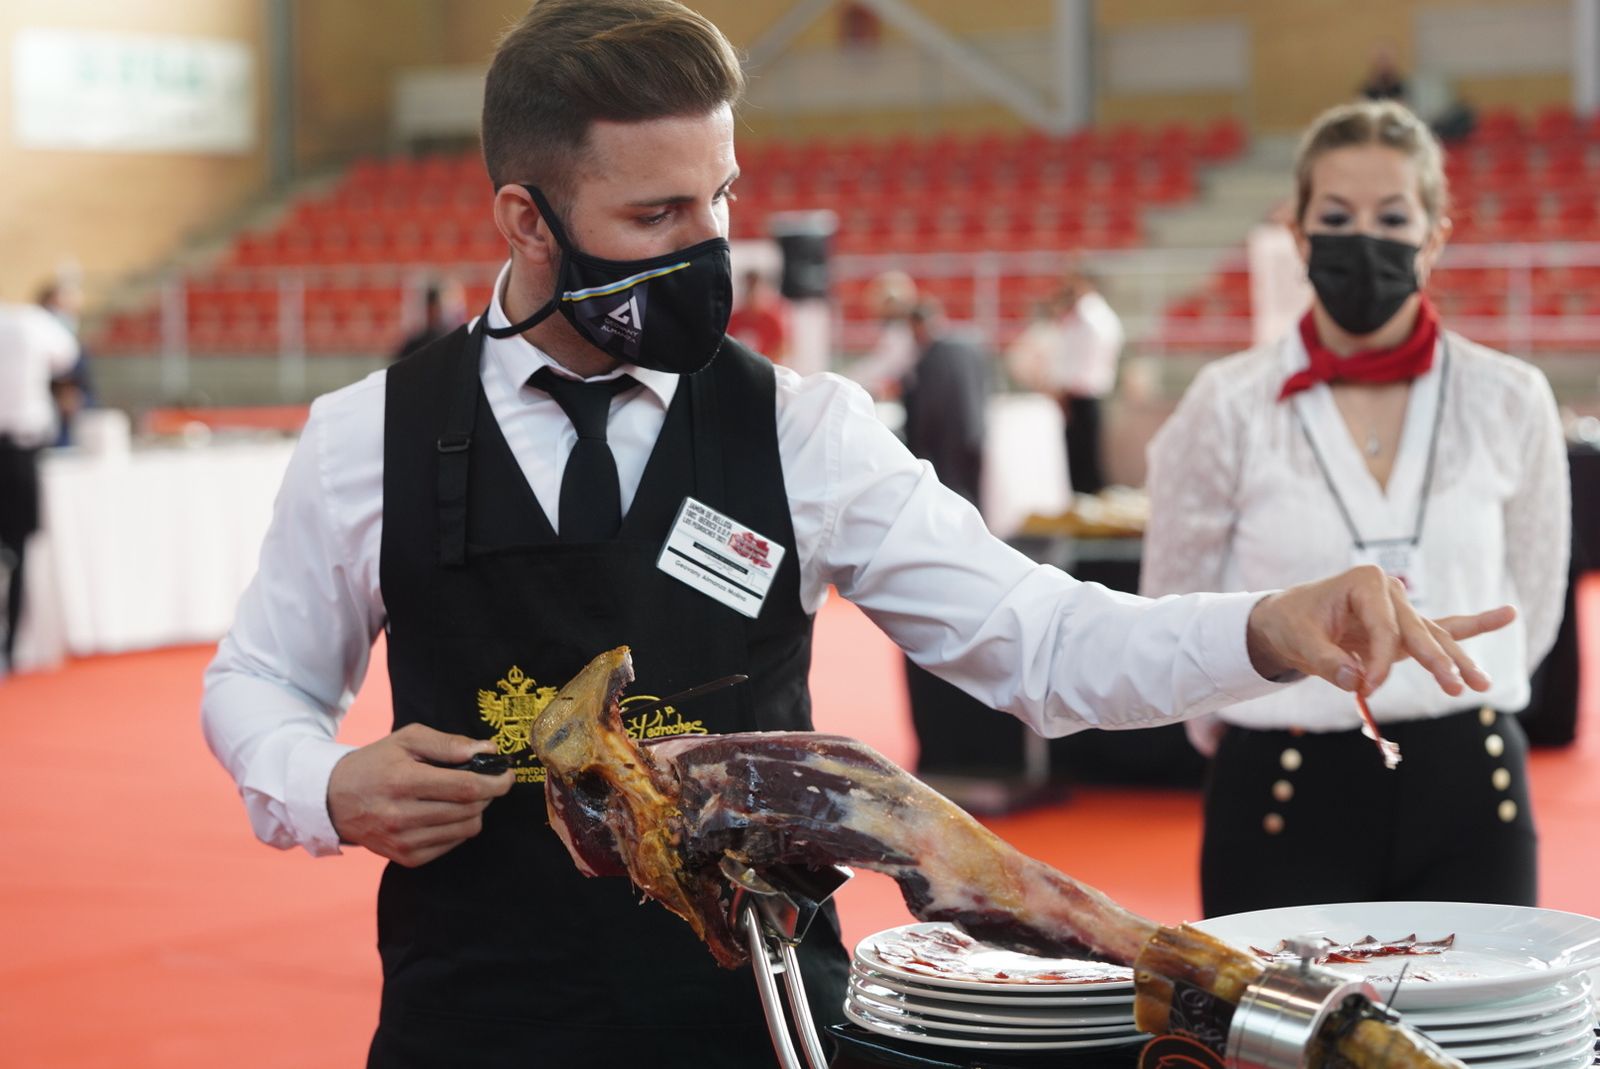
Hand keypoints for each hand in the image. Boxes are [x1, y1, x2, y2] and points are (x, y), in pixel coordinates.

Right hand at [327, 723, 512, 866]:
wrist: (334, 800)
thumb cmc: (376, 763)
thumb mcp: (407, 740)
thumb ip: (449, 743)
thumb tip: (487, 750)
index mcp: (402, 782)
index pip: (465, 788)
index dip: (495, 782)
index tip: (507, 775)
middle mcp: (401, 816)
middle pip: (469, 809)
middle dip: (487, 794)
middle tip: (482, 780)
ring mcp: (402, 842)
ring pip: (465, 829)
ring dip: (473, 811)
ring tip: (459, 796)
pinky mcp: (406, 858)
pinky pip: (452, 844)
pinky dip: (457, 828)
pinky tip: (443, 813)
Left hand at [1246, 565, 1515, 695]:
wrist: (1286, 619)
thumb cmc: (1291, 624)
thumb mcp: (1299, 642)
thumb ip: (1327, 662)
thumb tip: (1356, 681)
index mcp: (1365, 583)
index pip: (1384, 628)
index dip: (1379, 661)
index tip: (1367, 686)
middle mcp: (1390, 590)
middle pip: (1419, 631)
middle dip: (1436, 661)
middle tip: (1454, 687)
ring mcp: (1401, 609)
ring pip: (1435, 637)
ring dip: (1457, 661)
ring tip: (1481, 684)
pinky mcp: (1404, 630)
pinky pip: (1443, 629)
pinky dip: (1474, 626)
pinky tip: (1507, 614)